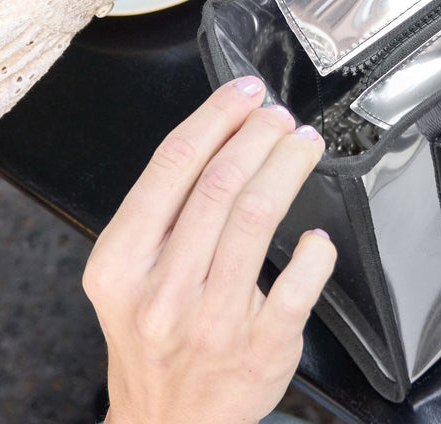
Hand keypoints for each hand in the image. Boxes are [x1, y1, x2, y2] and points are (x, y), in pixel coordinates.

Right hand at [83, 77, 335, 423]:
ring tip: (302, 144)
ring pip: (257, 217)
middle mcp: (162, 291)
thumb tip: (222, 134)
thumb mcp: (130, 276)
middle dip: (258, 135)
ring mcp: (211, 320)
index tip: (244, 93)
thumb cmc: (153, 337)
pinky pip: (297, 284)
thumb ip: (164, 212)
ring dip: (287, 167)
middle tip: (281, 116)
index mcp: (122, 264)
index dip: (215, 117)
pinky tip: (318, 234)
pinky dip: (314, 249)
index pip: (171, 166)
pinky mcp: (260, 346)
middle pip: (220, 184)